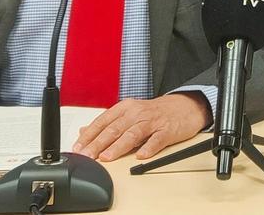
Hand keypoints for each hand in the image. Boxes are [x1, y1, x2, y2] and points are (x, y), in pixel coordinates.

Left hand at [73, 92, 210, 160]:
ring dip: (118, 147)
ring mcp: (152, 122)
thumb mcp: (129, 113)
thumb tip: (83, 131)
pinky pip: (157, 140)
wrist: (185, 106)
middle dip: (98, 144)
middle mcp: (137, 113)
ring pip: (132, 134)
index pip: (102, 122)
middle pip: (114, 129)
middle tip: (87, 156)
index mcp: (125, 108)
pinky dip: (149, 148)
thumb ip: (107, 123)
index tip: (78, 148)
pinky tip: (141, 156)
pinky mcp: (167, 130)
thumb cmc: (155, 113)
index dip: (89, 135)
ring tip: (107, 157)